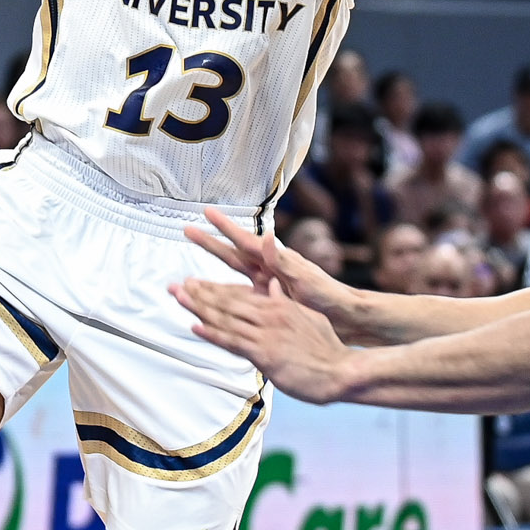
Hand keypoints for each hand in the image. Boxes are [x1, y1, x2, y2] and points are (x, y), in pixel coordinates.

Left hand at [171, 275, 354, 404]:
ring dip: (199, 308)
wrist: (340, 370)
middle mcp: (269, 315)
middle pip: (227, 301)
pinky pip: (234, 342)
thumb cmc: (326, 347)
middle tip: (175, 285)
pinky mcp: (265, 354)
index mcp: (278, 305)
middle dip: (199, 293)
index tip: (194, 282)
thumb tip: (272, 286)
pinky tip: (196, 327)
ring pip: (227, 318)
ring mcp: (266, 334)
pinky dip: (214, 334)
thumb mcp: (307, 316)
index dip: (214, 288)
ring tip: (178, 297)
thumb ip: (286, 301)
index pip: (239, 293)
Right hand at [184, 207, 355, 322]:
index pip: (244, 240)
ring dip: (210, 275)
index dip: (225, 227)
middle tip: (186, 229)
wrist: (343, 317)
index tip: (207, 212)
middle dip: (209, 243)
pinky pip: (240, 299)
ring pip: (231, 278)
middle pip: (231, 255)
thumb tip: (269, 236)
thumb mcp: (305, 279)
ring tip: (187, 275)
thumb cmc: (328, 296)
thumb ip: (284, 261)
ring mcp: (267, 287)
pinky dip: (224, 298)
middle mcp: (268, 271)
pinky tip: (211, 301)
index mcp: (276, 261)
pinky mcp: (269, 304)